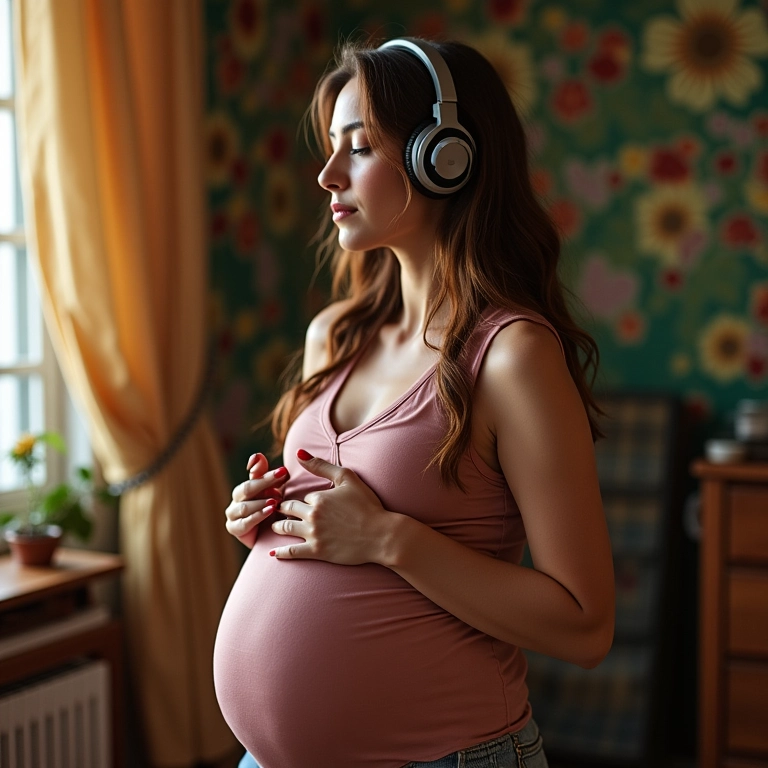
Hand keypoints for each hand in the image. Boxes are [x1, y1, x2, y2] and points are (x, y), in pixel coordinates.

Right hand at [224, 452, 289, 547]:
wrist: (272, 538)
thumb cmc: (275, 512)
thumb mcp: (275, 492)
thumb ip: (268, 475)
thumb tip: (257, 455)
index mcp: (247, 487)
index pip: (253, 474)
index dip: (260, 467)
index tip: (275, 465)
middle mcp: (237, 499)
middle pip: (248, 487)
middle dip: (265, 481)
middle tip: (281, 476)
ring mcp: (233, 514)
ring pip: (245, 506)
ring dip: (260, 502)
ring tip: (275, 501)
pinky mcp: (234, 528)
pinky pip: (245, 522)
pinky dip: (257, 516)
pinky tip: (269, 511)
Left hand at [270, 450, 391, 564]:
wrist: (381, 535)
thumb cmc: (368, 505)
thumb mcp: (347, 478)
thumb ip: (321, 465)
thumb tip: (299, 452)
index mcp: (318, 497)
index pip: (304, 497)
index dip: (308, 500)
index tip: (308, 503)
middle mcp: (312, 515)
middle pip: (288, 511)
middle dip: (282, 510)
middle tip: (278, 511)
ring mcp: (313, 534)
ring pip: (285, 529)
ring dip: (278, 527)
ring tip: (275, 526)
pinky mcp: (317, 552)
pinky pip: (292, 552)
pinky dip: (280, 552)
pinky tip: (272, 553)